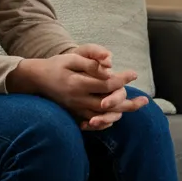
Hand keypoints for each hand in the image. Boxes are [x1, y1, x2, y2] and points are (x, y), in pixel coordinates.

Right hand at [13, 44, 148, 129]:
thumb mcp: (72, 58)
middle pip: (109, 104)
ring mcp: (76, 110)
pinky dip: (107, 121)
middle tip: (145, 100)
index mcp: (78, 83)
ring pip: (104, 116)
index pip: (107, 84)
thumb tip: (110, 65)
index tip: (134, 74)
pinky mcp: (75, 115)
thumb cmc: (57, 65)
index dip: (122, 79)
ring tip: (137, 106)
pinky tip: (117, 115)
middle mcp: (78, 100)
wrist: (36, 80)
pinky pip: (94, 122)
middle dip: (128, 102)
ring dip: (121, 112)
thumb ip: (91, 63)